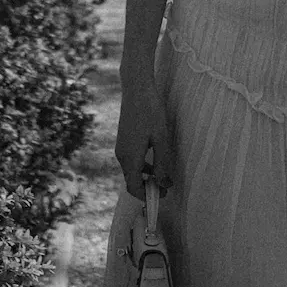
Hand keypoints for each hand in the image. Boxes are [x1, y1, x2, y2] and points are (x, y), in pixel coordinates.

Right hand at [115, 74, 174, 199]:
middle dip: (147, 188)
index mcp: (130, 158)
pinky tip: (155, 162)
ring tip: (164, 177)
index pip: (134, 187)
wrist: (136, 89)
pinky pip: (131, 161)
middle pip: (131, 181)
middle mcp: (121, 156)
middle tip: (166, 188)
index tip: (163, 196)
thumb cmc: (151, 112)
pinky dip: (142, 167)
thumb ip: (161, 163)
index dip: (147, 196)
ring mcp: (120, 148)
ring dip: (145, 178)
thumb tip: (162, 184)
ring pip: (131, 171)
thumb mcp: (161, 139)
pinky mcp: (123, 141)